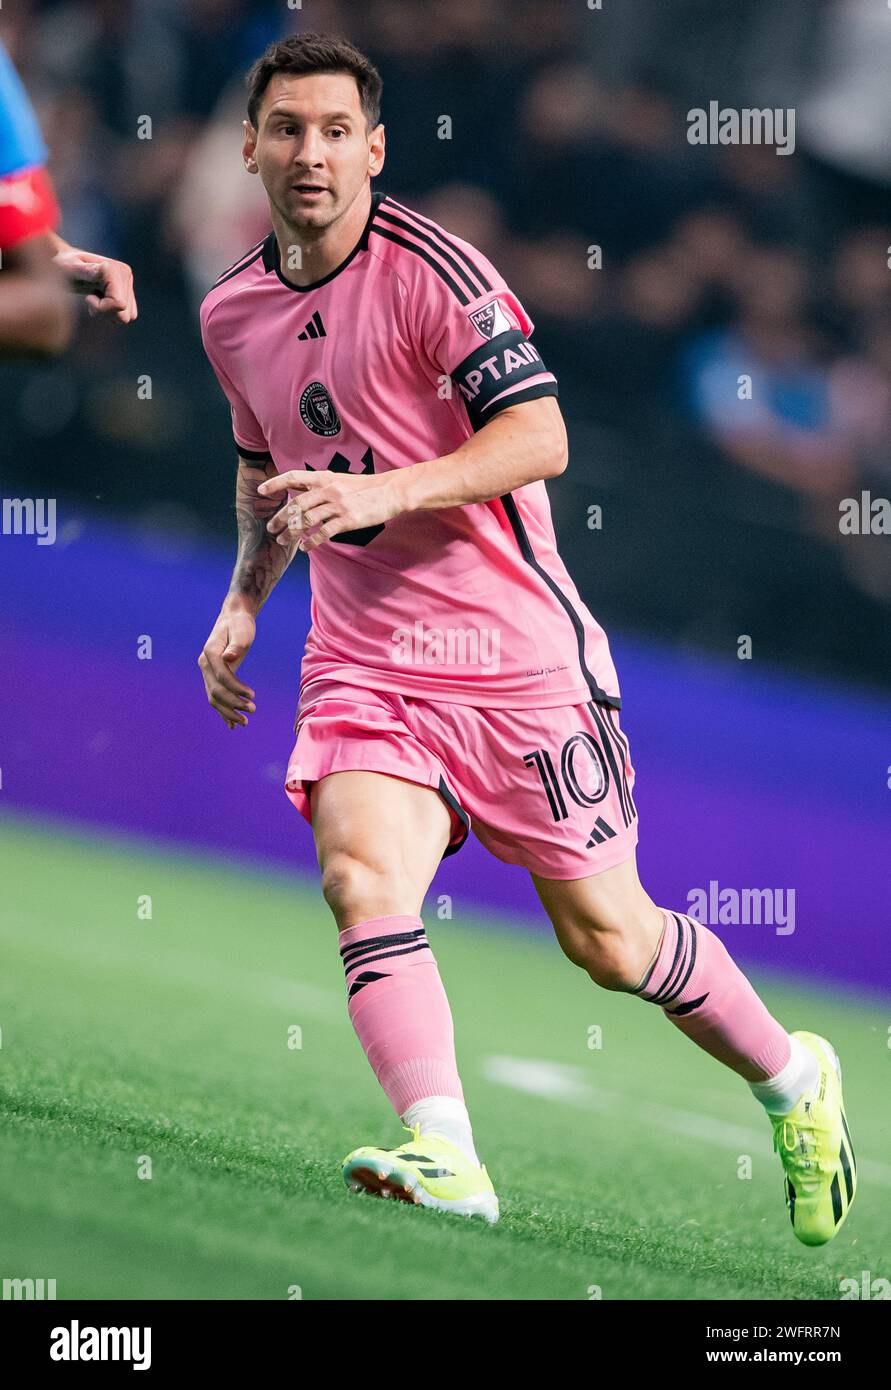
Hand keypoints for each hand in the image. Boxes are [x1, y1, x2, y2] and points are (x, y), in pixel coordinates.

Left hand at [52, 246, 136, 322]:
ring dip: (108, 314)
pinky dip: (113, 313)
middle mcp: (125, 273)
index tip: (87, 298)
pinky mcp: (128, 291)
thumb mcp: (70, 268)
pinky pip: (128, 315)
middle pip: (124, 313)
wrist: (66, 264)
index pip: (118, 304)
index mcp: (114, 268)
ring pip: (127, 316)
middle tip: (89, 300)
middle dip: (104, 313)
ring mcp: (128, 282)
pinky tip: (100, 302)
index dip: (101, 309)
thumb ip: (87, 271)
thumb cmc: (63, 266)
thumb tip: (105, 269)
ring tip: (94, 300)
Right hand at [197, 606, 256, 728]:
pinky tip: (231, 724)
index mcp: (210, 652)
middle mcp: (205, 663)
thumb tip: (229, 657)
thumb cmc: (240, 624)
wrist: (234, 617)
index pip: (222, 676)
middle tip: (252, 710)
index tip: (253, 695)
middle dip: (232, 704)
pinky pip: (215, 695)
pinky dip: (222, 710)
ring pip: (213, 696)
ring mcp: (207, 670)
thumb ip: (236, 645)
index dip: (236, 688)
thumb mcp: (242, 631)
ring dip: (227, 711)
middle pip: (215, 690)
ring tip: (244, 722)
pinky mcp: (213, 675)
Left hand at [258, 469, 402, 551]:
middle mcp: (328, 489)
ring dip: (292, 532)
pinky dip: (311, 542)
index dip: (276, 483)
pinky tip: (305, 548)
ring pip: (306, 520)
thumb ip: (322, 487)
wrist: (391, 491)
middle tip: (271, 529)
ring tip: (283, 541)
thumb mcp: (341, 481)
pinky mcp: (348, 519)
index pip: (294, 477)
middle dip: (280, 517)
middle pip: (297, 504)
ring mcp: (338, 505)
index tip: (261, 491)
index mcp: (325, 478)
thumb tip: (303, 496)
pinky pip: (323, 532)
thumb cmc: (366, 488)